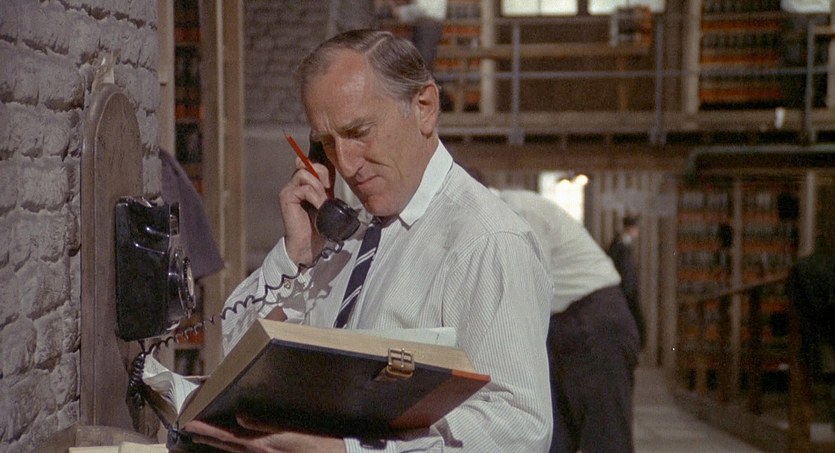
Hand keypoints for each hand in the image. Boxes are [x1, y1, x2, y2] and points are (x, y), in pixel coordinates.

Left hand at [184, 416, 345, 452]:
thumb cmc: (318, 443)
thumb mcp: (294, 432)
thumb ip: (266, 424)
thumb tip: (240, 416)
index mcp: (264, 445)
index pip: (229, 436)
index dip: (209, 430)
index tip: (191, 423)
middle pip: (228, 446)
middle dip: (208, 436)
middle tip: (189, 427)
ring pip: (235, 451)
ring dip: (218, 443)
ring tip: (203, 435)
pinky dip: (234, 448)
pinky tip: (231, 444)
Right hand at [278, 159, 330, 263]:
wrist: (309, 243)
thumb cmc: (317, 224)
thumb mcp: (325, 199)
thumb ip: (325, 186)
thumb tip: (333, 172)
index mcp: (302, 183)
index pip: (309, 162)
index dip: (322, 169)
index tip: (329, 184)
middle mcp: (293, 184)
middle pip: (307, 164)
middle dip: (322, 175)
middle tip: (327, 190)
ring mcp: (288, 190)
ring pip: (304, 174)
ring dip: (318, 188)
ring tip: (322, 202)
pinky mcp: (286, 198)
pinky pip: (304, 189)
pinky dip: (315, 197)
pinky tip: (319, 207)